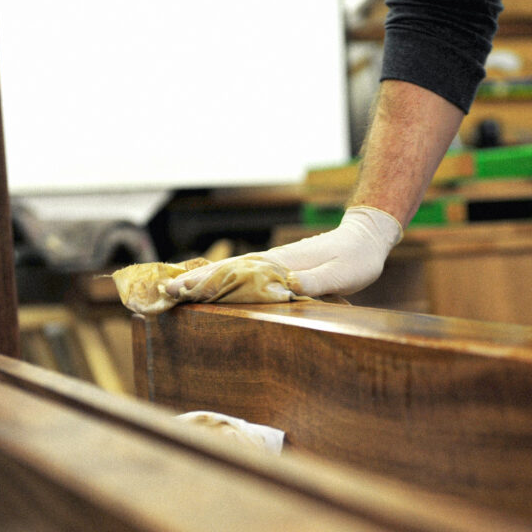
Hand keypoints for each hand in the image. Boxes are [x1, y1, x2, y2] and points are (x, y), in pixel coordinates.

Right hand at [166, 206, 401, 300]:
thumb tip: (285, 286)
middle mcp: (272, 260)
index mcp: (282, 262)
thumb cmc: (357, 259)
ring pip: (232, 271)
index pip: (237, 273)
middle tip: (165, 293)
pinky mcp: (280, 268)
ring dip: (205, 280)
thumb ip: (315, 280)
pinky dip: (224, 279)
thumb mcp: (342, 273)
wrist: (366, 238)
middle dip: (196, 281)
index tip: (182, 289)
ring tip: (176, 290)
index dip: (209, 282)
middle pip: (227, 270)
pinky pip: (246, 275)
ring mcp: (274, 263)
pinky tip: (212, 287)